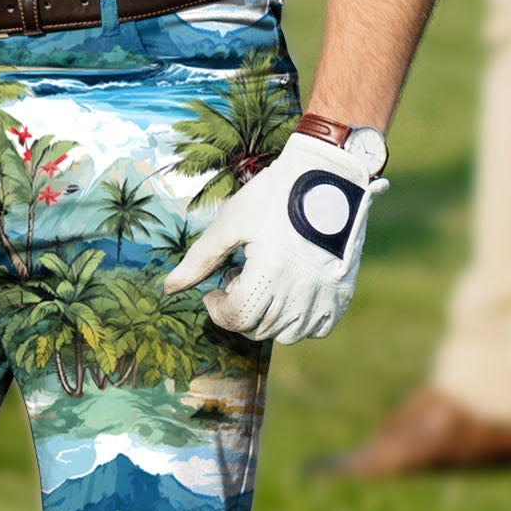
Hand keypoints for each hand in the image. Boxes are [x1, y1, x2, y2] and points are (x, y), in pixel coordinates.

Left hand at [162, 127, 388, 344]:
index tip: (214, 290)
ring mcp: (324, 295)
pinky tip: (289, 292)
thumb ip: (199, 259)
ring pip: (286, 334)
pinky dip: (298, 320)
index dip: (217, 309)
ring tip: (265, 283)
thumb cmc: (274, 195)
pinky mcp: (341, 293)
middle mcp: (300, 290)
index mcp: (270, 271)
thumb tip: (169, 289)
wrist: (328, 176)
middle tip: (239, 277)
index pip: (236, 318)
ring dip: (266, 317)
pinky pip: (316, 328)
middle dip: (239, 309)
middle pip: (258, 328)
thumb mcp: (231, 222)